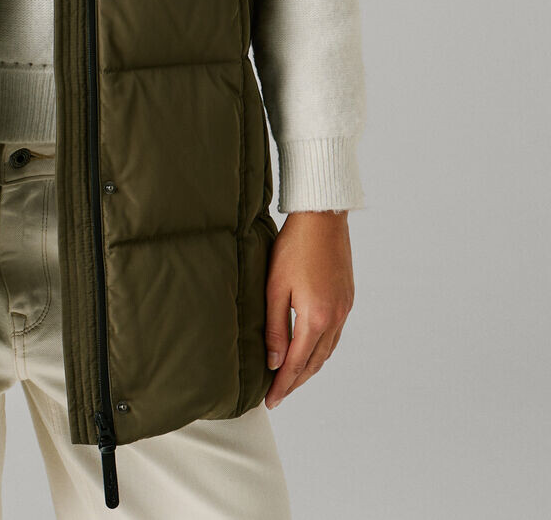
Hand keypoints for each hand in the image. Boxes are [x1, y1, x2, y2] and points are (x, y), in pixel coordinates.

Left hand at [263, 210, 354, 409]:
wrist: (322, 218)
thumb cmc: (294, 247)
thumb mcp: (275, 287)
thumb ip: (274, 327)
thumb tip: (274, 362)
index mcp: (316, 317)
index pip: (297, 363)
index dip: (283, 384)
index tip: (271, 400)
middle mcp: (335, 318)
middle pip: (315, 362)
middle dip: (296, 381)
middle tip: (279, 395)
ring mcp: (345, 309)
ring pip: (327, 351)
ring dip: (309, 367)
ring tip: (291, 377)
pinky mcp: (347, 299)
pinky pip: (335, 335)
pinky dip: (321, 349)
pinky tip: (310, 349)